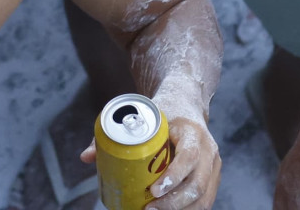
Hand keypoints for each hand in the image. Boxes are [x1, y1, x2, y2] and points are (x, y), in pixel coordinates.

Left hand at [78, 112, 219, 209]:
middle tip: (148, 209)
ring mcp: (213, 165)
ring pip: (203, 197)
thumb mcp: (143, 114)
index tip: (152, 190)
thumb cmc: (163, 109)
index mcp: (193, 131)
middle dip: (172, 203)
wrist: (186, 100)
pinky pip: (204, 200)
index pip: (188, 158)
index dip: (172, 177)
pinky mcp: (212, 177)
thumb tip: (86, 157)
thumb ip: (115, 133)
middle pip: (197, 184)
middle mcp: (208, 149)